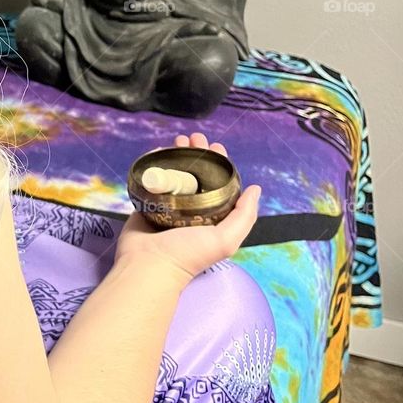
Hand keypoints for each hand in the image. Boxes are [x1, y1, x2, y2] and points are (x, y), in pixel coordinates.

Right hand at [115, 132, 260, 287]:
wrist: (149, 264)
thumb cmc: (188, 254)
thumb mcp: (226, 239)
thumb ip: (244, 216)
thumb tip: (255, 189)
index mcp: (210, 216)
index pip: (217, 183)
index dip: (218, 163)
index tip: (215, 146)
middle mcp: (190, 208)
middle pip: (195, 173)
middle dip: (196, 153)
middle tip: (194, 137)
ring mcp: (167, 204)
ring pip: (174, 172)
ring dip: (177, 154)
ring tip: (178, 140)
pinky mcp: (147, 202)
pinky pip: (153, 177)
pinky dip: (156, 163)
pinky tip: (158, 151)